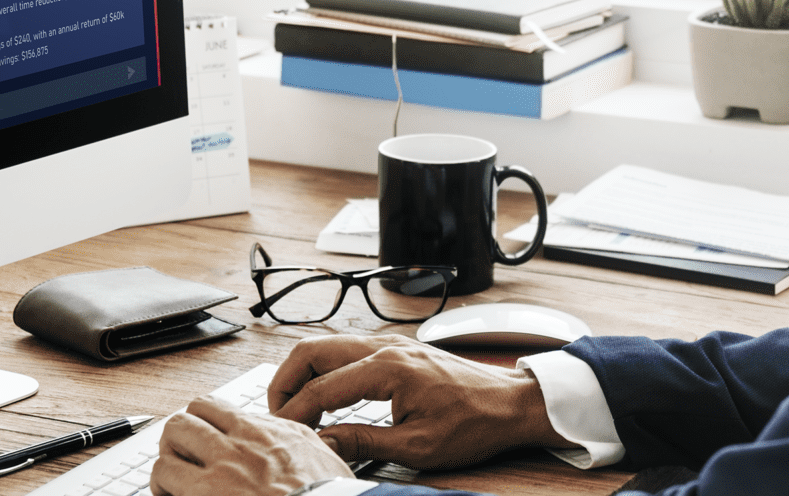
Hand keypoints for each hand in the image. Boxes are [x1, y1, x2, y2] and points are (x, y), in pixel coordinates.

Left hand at [151, 395, 353, 495]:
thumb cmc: (330, 495)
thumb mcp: (319, 455)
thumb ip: (294, 439)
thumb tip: (285, 434)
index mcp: (264, 431)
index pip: (211, 407)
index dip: (200, 423)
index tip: (200, 439)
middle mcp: (238, 445)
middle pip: (183, 421)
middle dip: (177, 440)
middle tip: (182, 460)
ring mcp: (220, 472)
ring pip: (167, 450)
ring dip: (166, 468)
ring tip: (173, 486)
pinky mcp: (205, 495)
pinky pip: (165, 482)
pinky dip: (163, 492)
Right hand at [269, 334, 572, 468]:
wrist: (510, 403)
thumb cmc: (473, 424)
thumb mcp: (417, 446)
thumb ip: (364, 442)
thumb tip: (323, 443)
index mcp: (387, 368)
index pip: (321, 388)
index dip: (295, 413)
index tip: (283, 434)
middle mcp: (383, 346)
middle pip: (311, 351)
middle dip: (285, 382)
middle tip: (278, 415)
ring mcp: (389, 343)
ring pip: (325, 345)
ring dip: (303, 373)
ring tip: (295, 408)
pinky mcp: (395, 348)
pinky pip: (345, 350)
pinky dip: (324, 369)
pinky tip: (324, 396)